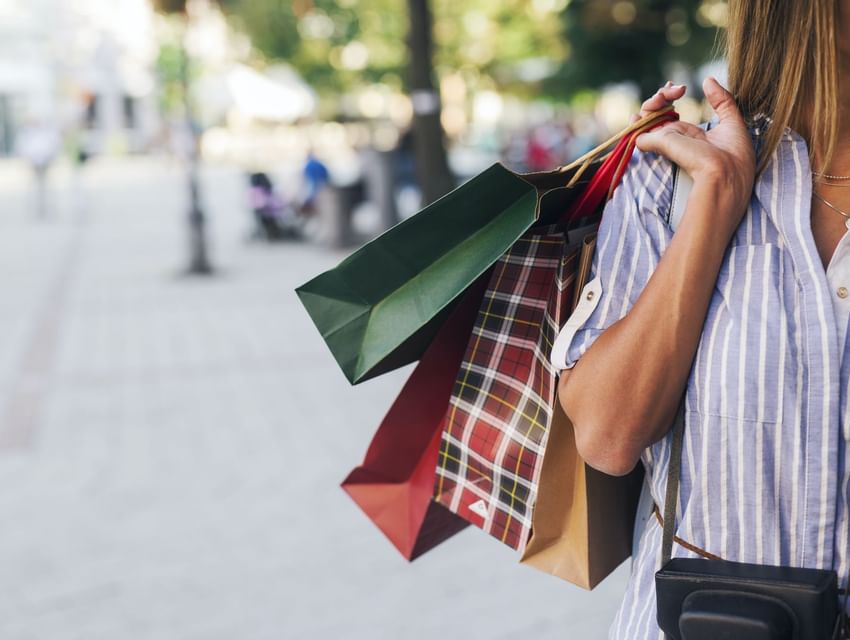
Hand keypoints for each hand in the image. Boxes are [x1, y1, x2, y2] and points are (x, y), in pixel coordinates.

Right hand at [634, 77, 755, 226]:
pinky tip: (643, 111)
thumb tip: (707, 80)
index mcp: (690, 136)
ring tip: (663, 95)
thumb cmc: (732, 157)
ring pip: (646, 119)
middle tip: (676, 90)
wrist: (723, 174)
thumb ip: (721, 100)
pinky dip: (636, 121)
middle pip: (657, 114)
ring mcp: (664, 141)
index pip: (672, 115)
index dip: (670, 97)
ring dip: (651, 103)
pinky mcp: (656, 143)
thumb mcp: (732, 122)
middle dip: (662, 96)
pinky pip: (637, 131)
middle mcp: (675, 139)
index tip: (680, 88)